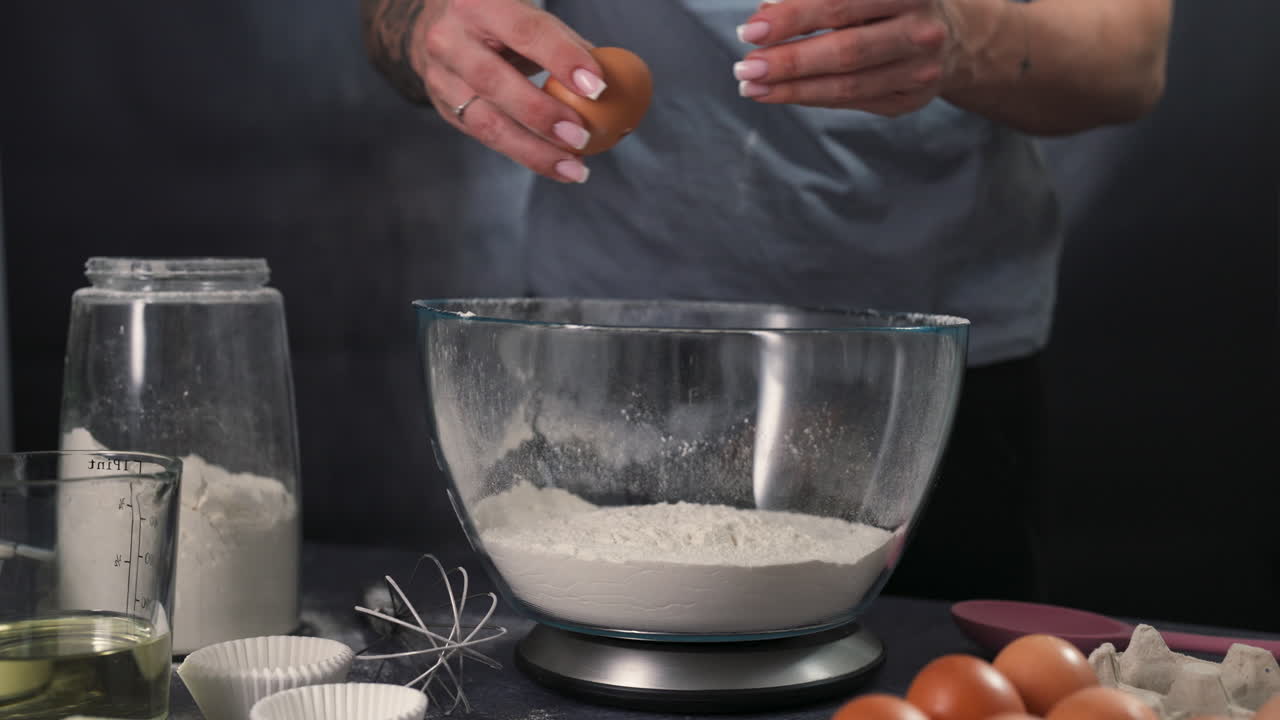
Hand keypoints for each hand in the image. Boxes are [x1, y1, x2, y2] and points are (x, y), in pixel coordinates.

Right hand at [408, 0, 604, 181]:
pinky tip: (556, 165)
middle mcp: (450, 40)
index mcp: (479, 4)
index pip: (524, 32)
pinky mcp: (445, 108)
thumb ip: (564, 42)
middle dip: (542, 114)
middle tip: (582, 137)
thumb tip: (614, 78)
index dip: (562, 59)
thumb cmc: (501, 20)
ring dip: (534, 151)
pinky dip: (525, 154)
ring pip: (486, 122)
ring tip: (575, 169)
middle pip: (494, 82)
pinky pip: (487, 137)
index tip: (598, 87)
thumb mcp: (527, 15)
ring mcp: (442, 78)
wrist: (441, 25)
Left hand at [733, 0, 959, 116]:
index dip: (792, 17)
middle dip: (788, 60)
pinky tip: (780, 93)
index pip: (839, 3)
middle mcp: (921, 28)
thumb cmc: (886, 3)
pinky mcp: (911, 98)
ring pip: (848, 84)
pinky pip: (853, 102)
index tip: (751, 30)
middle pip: (845, 49)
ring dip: (793, 88)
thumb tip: (765, 14)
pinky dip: (812, 98)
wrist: (951, 34)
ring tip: (751, 86)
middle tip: (745, 67)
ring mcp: (920, 68)